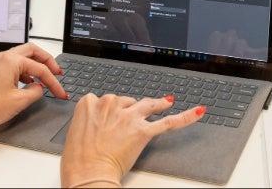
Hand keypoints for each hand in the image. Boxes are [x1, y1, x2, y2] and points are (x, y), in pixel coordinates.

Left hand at [0, 43, 66, 138]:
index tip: (60, 92)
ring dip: (36, 64)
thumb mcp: (19, 102)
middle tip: (57, 72)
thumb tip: (40, 88)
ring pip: (23, 55)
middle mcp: (3, 57)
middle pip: (32, 51)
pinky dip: (25, 70)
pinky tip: (29, 82)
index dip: (54, 82)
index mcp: (11, 62)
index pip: (40, 69)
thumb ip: (35, 92)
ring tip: (46, 77)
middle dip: (47, 61)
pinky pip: (14, 63)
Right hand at [60, 94, 204, 186]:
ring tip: (167, 102)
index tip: (111, 118)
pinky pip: (167, 122)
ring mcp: (129, 117)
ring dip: (158, 104)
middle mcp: (111, 105)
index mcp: (91, 102)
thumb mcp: (76, 131)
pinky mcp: (143, 131)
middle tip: (129, 122)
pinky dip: (185, 117)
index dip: (111, 111)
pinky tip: (196, 112)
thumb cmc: (78, 159)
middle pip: (127, 100)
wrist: (88, 173)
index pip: (107, 99)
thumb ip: (90, 121)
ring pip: (148, 105)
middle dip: (130, 110)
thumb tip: (98, 125)